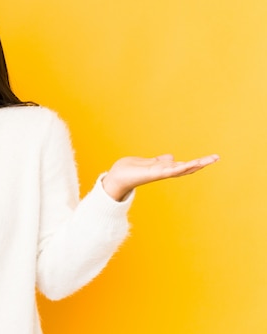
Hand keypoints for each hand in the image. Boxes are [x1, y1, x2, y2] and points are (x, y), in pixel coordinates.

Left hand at [102, 154, 219, 200]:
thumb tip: (171, 157)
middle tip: (217, 157)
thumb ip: (160, 160)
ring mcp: (160, 173)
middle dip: (202, 163)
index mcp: (164, 168)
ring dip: (195, 164)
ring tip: (209, 159)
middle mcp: (165, 172)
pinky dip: (180, 167)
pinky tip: (189, 164)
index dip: (197, 162)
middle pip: (187, 168)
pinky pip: (170, 170)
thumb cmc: (130, 170)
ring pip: (182, 169)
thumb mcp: (148, 162)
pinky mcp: (154, 173)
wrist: (117, 176)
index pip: (184, 165)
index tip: (211, 157)